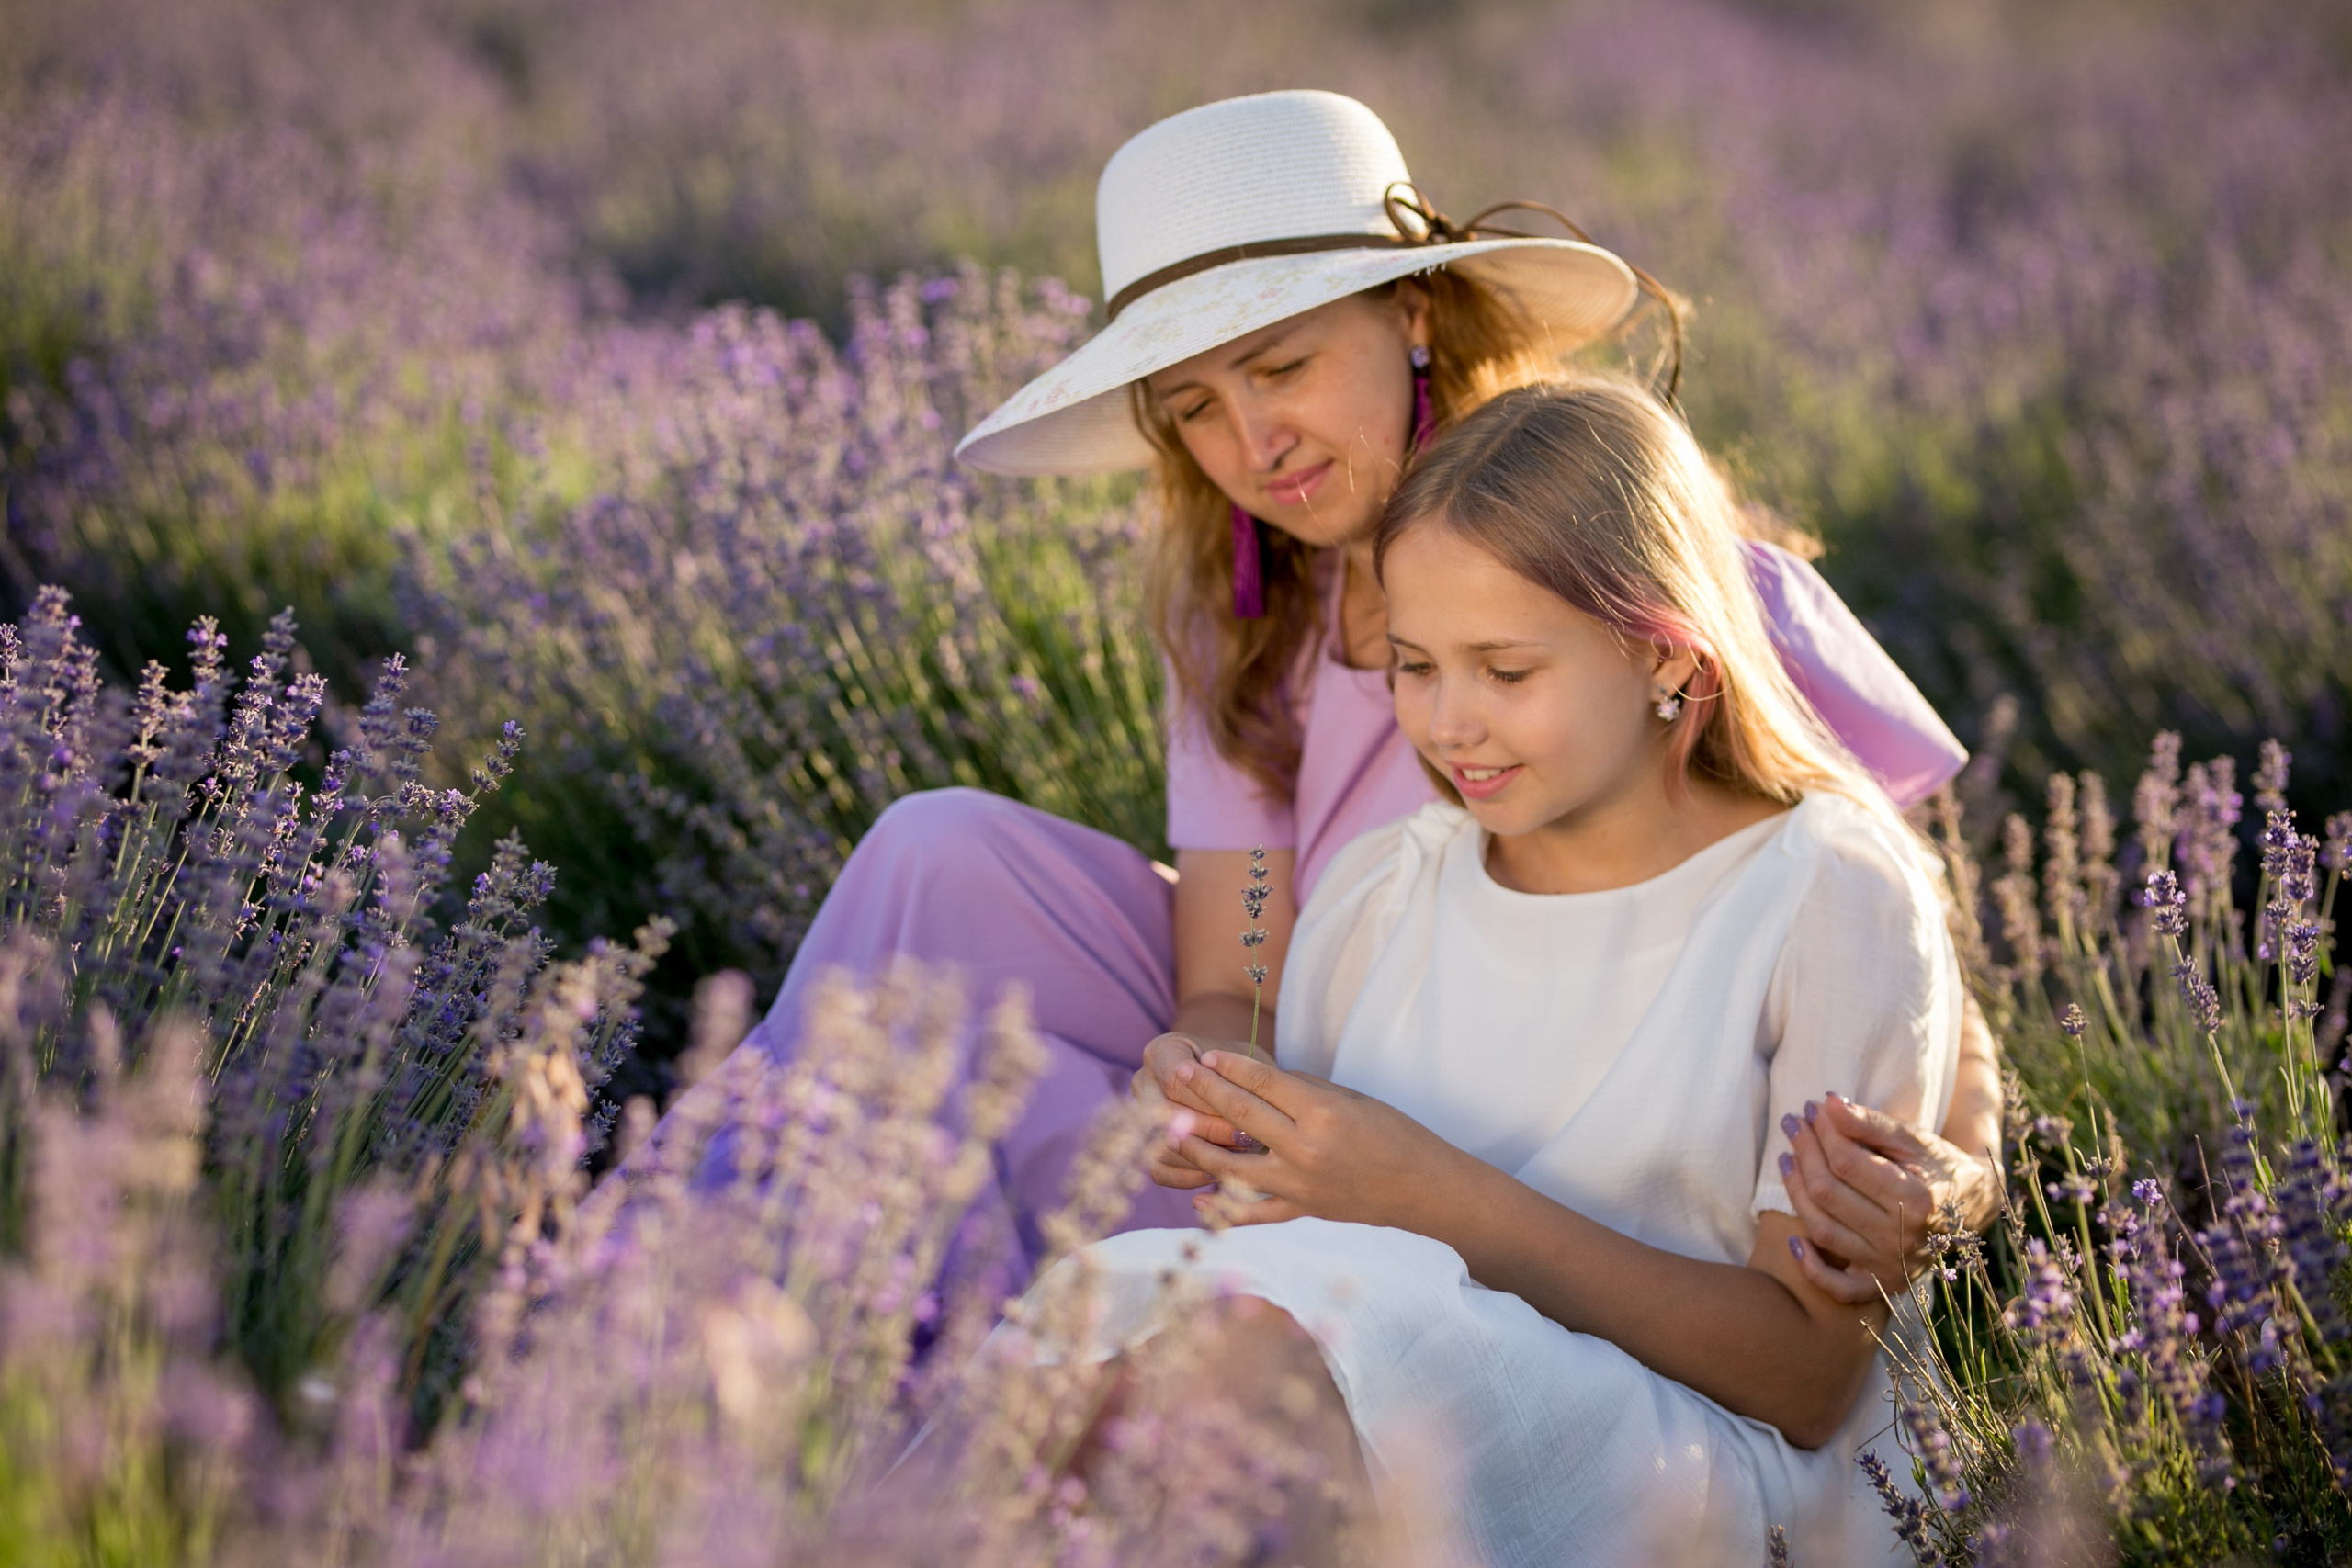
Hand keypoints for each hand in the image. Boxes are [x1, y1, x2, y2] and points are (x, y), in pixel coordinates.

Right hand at [1131, 1032, 1246, 1189]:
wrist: (1231, 1082)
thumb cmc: (1243, 1072)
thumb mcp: (1248, 1067)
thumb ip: (1246, 1083)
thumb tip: (1251, 1113)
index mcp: (1163, 1051)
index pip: (1175, 1081)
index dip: (1208, 1103)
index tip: (1245, 1118)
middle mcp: (1143, 1081)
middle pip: (1165, 1114)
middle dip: (1208, 1131)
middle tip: (1244, 1142)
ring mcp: (1139, 1116)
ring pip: (1160, 1144)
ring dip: (1200, 1157)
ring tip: (1237, 1159)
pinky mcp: (1145, 1146)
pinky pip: (1160, 1170)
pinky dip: (1189, 1176)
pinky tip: (1218, 1174)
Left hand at [1167, 1049, 1468, 1228]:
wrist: (1421, 1186)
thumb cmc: (1391, 1132)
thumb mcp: (1349, 1098)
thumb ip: (1301, 1091)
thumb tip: (1255, 1081)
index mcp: (1322, 1111)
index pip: (1263, 1081)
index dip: (1230, 1066)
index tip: (1206, 1056)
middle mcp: (1306, 1148)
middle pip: (1241, 1114)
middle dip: (1205, 1092)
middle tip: (1177, 1076)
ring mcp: (1300, 1184)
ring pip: (1233, 1166)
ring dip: (1198, 1147)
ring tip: (1171, 1131)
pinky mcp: (1301, 1210)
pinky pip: (1254, 1212)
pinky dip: (1224, 1208)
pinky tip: (1197, 1199)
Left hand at [1782, 1091, 2002, 1303]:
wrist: (1973, 1208)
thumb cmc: (1939, 1167)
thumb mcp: (1913, 1139)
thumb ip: (1870, 1123)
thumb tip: (1827, 1104)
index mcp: (1917, 1200)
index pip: (1847, 1163)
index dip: (1822, 1132)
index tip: (1811, 1109)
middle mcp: (1902, 1238)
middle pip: (1829, 1193)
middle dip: (1804, 1152)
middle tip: (1793, 1123)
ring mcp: (1891, 1266)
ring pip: (1823, 1230)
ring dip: (1795, 1192)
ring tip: (1786, 1158)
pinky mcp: (1883, 1285)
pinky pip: (1838, 1288)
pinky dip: (1811, 1269)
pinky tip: (1793, 1241)